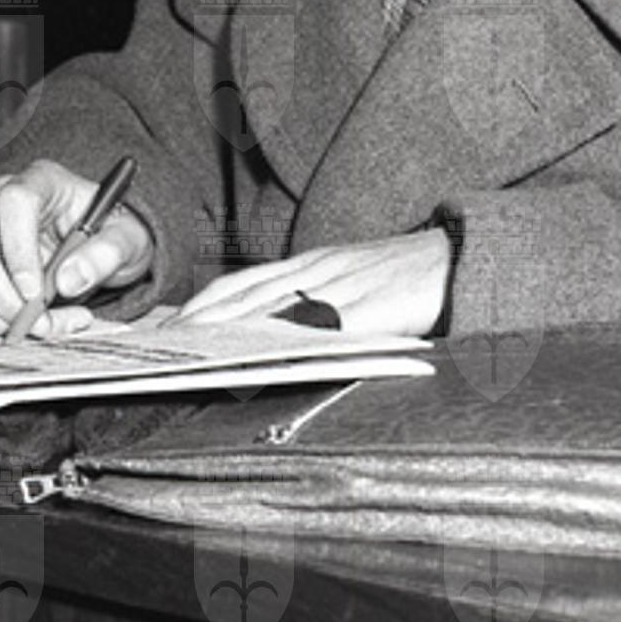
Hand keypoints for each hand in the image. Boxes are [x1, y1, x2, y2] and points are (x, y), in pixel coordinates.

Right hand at [0, 159, 154, 337]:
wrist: (101, 245)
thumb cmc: (114, 233)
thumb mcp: (130, 239)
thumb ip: (109, 253)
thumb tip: (69, 280)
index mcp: (43, 181)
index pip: (14, 203)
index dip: (18, 250)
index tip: (35, 292)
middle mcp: (2, 198)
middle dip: (6, 295)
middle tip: (42, 323)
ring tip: (43, 327)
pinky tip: (28, 325)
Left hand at [170, 229, 451, 337]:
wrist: (462, 259)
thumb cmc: (410, 275)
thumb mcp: (355, 277)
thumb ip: (315, 300)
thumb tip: (270, 332)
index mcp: (312, 263)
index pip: (241, 284)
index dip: (201, 306)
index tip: (167, 329)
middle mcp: (317, 270)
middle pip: (242, 299)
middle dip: (196, 325)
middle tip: (158, 351)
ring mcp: (339, 287)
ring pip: (266, 311)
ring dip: (222, 335)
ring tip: (186, 360)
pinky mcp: (365, 310)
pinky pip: (313, 328)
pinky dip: (278, 343)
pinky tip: (253, 361)